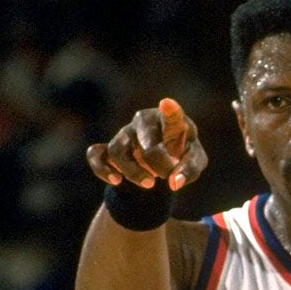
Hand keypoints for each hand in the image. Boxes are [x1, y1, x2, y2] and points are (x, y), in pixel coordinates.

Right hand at [86, 98, 206, 190]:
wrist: (160, 162)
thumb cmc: (182, 154)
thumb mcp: (194, 161)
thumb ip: (189, 170)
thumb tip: (174, 183)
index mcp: (170, 121)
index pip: (172, 114)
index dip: (170, 111)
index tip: (167, 104)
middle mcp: (144, 121)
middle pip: (146, 142)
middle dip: (158, 163)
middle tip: (166, 175)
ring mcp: (125, 133)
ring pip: (118, 150)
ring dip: (132, 172)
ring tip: (149, 184)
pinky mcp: (109, 147)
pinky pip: (96, 155)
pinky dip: (102, 169)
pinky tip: (116, 181)